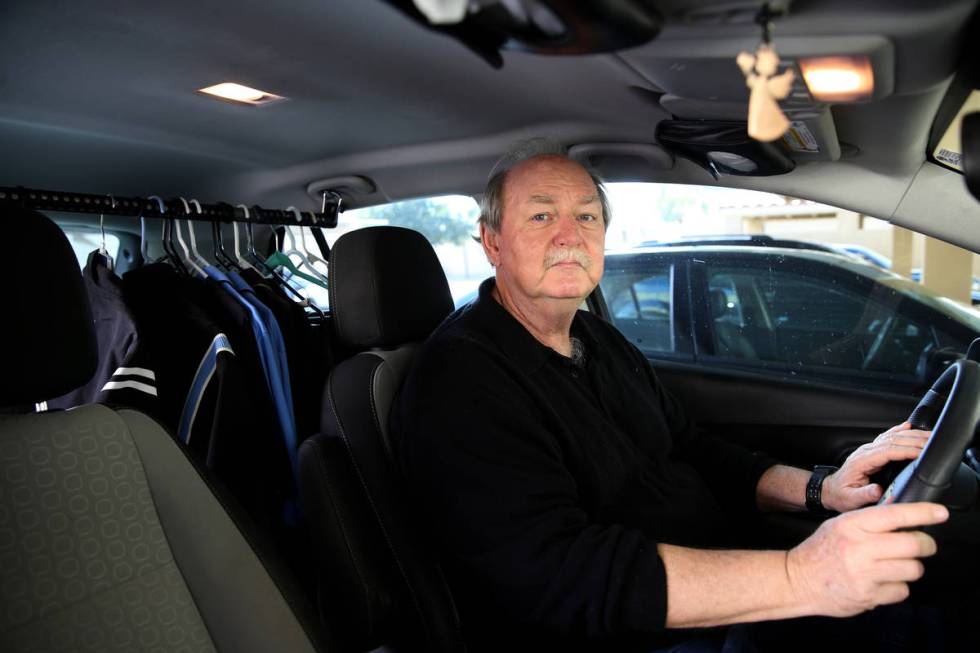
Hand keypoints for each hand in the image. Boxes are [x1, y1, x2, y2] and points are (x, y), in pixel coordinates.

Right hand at [786, 502, 947, 616]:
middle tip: (923, 544)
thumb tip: (902, 515)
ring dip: (910, 567)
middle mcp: (859, 548)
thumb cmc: (820, 550)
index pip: (896, 515)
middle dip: (926, 545)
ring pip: (913, 569)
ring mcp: (864, 574)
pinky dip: (897, 587)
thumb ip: (868, 521)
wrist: (797, 579)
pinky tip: (882, 582)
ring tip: (895, 565)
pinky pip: (902, 591)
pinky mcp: (868, 596)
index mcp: (852, 525)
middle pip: (914, 544)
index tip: (940, 513)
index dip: (923, 513)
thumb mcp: (839, 525)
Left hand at [823, 422, 930, 511]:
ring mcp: (869, 449)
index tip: (922, 452)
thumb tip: (878, 490)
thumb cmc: (841, 495)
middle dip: (915, 440)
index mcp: (862, 461)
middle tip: (934, 443)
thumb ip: (864, 495)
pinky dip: (900, 430)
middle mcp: (866, 452)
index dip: (906, 450)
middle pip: (893, 440)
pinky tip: (909, 426)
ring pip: (892, 436)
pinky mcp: (872, 451)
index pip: (887, 451)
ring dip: (912, 435)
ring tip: (930, 435)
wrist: (831, 490)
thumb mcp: (851, 500)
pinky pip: (887, 437)